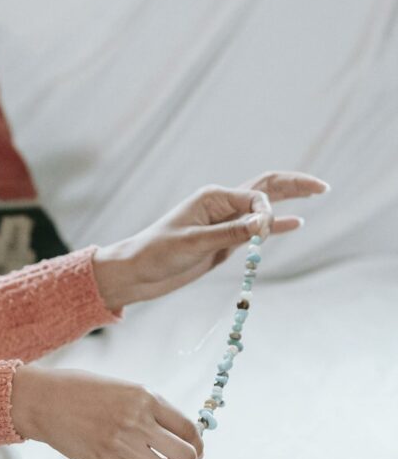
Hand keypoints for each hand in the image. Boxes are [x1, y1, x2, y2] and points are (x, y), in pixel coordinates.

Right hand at [10, 365, 202, 458]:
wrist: (46, 401)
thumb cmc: (85, 391)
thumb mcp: (125, 389)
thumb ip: (152, 409)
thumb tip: (182, 435)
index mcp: (145, 398)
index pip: (188, 429)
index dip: (198, 444)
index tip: (196, 449)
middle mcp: (137, 421)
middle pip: (185, 456)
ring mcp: (121, 445)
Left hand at [93, 171, 328, 308]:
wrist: (136, 273)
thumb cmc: (156, 254)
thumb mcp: (192, 243)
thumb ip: (229, 233)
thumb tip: (264, 223)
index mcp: (213, 197)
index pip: (255, 196)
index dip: (268, 213)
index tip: (262, 235)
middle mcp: (221, 205)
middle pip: (264, 188)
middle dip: (293, 185)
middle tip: (323, 186)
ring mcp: (224, 224)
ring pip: (262, 207)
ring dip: (289, 199)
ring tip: (318, 191)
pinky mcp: (224, 242)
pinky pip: (255, 230)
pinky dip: (276, 226)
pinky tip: (297, 223)